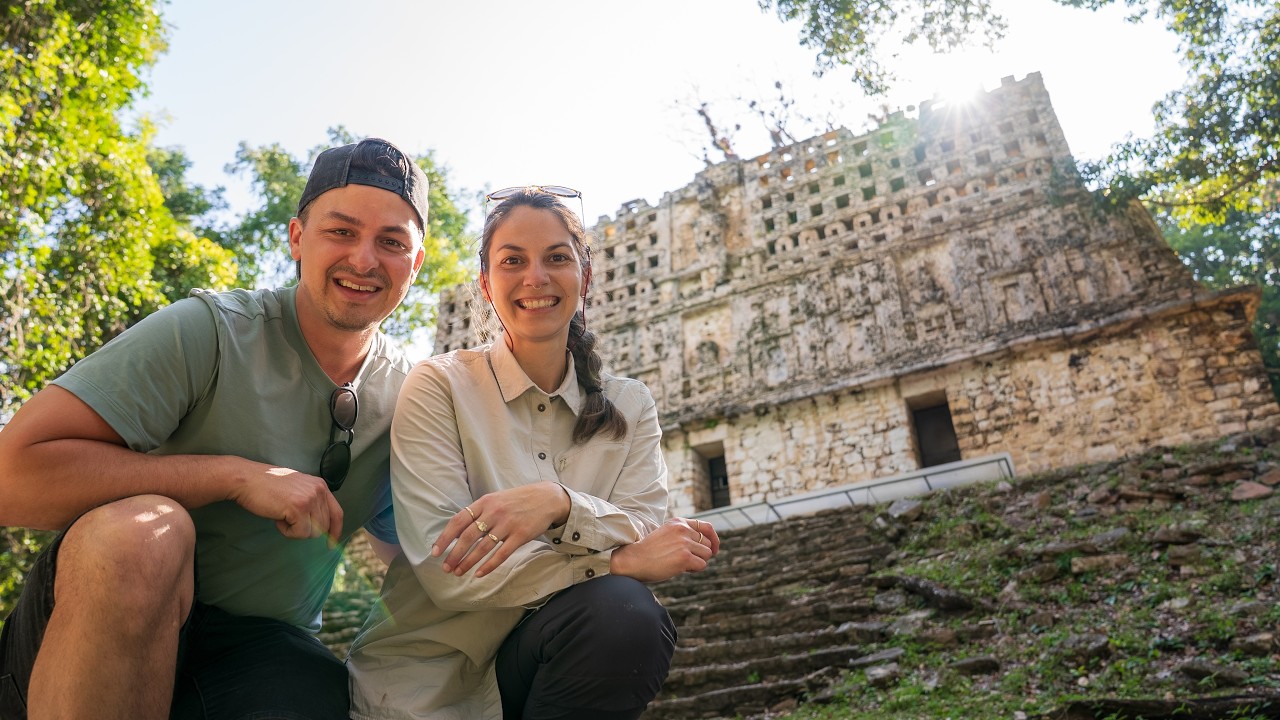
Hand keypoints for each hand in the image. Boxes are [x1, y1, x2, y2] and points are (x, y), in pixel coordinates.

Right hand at [226, 460, 343, 543]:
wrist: (246, 479)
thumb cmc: (266, 486)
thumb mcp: (297, 489)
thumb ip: (311, 501)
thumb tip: (320, 527)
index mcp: (320, 485)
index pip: (337, 513)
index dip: (335, 531)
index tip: (331, 544)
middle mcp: (319, 490)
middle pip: (324, 526)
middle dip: (305, 529)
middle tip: (287, 519)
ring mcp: (310, 499)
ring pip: (313, 532)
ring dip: (295, 530)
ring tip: (281, 515)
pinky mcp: (299, 508)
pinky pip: (299, 533)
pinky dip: (286, 531)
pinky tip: (277, 517)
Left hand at [432, 482, 570, 577]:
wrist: (547, 498)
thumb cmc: (517, 501)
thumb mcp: (496, 500)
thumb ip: (479, 513)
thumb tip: (458, 532)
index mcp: (484, 502)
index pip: (458, 520)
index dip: (445, 538)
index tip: (435, 552)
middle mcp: (494, 512)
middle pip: (468, 536)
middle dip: (454, 554)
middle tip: (446, 568)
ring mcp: (508, 524)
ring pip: (483, 547)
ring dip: (468, 562)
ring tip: (458, 572)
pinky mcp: (521, 535)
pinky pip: (502, 554)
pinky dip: (489, 565)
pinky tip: (480, 574)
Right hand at [610, 518, 719, 582]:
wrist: (633, 560)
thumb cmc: (649, 551)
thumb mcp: (666, 534)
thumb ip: (683, 535)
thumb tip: (709, 548)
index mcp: (678, 522)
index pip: (706, 527)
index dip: (714, 539)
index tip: (715, 549)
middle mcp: (683, 530)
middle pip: (708, 544)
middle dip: (700, 555)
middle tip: (685, 561)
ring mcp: (684, 543)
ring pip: (706, 555)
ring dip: (697, 562)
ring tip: (680, 564)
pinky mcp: (684, 557)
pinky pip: (701, 565)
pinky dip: (694, 570)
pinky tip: (680, 569)